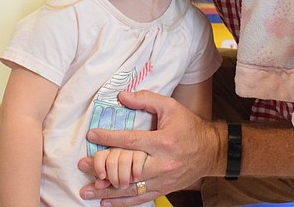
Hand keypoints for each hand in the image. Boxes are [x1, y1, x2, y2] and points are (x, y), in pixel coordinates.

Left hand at [78, 90, 219, 205]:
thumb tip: (122, 96)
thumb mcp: (171, 107)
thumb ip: (146, 99)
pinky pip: (140, 198)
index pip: (130, 140)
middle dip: (102, 168)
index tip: (92, 135)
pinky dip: (122, 202)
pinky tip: (105, 202)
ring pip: (130, 188)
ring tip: (86, 191)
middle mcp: (161, 163)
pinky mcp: (163, 189)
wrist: (211, 151)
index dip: (109, 138)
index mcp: (163, 141)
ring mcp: (162, 180)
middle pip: (125, 168)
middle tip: (82, 165)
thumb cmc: (189, 127)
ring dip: (106, 190)